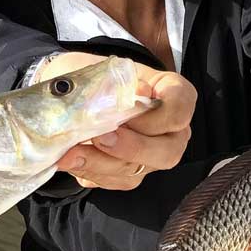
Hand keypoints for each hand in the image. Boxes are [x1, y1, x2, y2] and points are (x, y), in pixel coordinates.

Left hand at [42, 57, 196, 189]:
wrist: (72, 93)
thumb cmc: (94, 78)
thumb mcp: (103, 70)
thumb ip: (119, 82)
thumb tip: (138, 92)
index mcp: (173, 96)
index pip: (179, 110)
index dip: (155, 117)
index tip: (126, 110)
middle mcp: (170, 131)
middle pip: (168, 152)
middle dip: (132, 148)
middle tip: (100, 138)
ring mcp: (151, 156)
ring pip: (136, 171)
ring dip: (100, 163)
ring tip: (70, 154)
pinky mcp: (128, 173)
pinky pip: (114, 181)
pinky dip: (90, 172)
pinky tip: (71, 161)